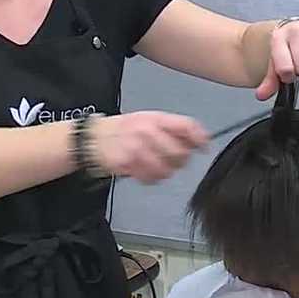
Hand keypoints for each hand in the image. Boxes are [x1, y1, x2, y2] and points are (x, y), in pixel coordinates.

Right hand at [91, 111, 209, 183]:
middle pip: (180, 153)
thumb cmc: (124, 129)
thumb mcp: (149, 120)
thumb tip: (199, 139)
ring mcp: (137, 148)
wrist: (94, 138)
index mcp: (155, 118)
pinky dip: (151, 178)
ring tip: (156, 165)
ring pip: (167, 169)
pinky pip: (151, 178)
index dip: (200, 138)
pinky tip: (144, 170)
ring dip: (165, 171)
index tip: (204, 147)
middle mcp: (147, 131)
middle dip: (180, 160)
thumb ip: (173, 128)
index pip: (186, 126)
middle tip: (173, 160)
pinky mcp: (128, 164)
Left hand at [255, 17, 298, 100]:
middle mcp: (295, 30)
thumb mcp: (274, 65)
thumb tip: (261, 95)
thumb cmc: (285, 49)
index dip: (288, 76)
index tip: (287, 71)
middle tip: (298, 63)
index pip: (286, 69)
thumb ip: (269, 83)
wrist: (292, 30)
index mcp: (278, 38)